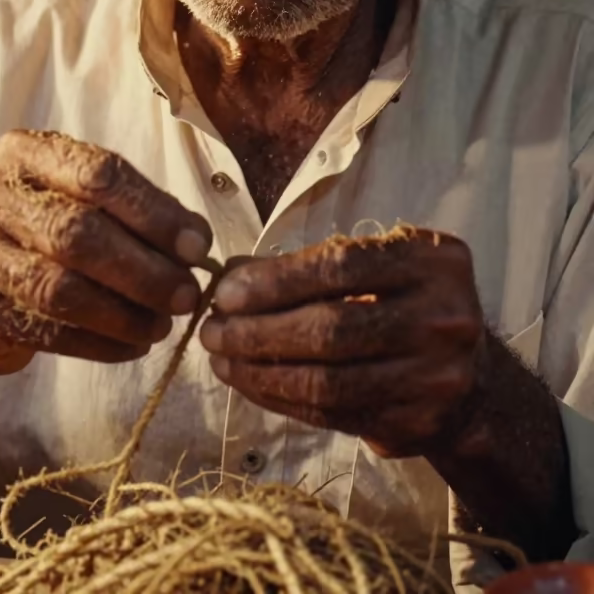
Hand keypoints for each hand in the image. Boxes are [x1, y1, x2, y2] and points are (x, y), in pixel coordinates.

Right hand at [0, 130, 211, 375]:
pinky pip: (45, 333)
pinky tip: (131, 347)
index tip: (198, 245)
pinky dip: (99, 344)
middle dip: (144, 269)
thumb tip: (196, 242)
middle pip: (77, 233)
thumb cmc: (42, 234)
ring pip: (60, 288)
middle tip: (186, 295)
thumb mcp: (79, 201)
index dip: (155, 212)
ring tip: (162, 325)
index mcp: (24, 153)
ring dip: (124, 313)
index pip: (98, 174)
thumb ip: (134, 211)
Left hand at [200, 228, 485, 457]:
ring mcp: (435, 376)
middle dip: (259, 332)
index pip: (342, 267)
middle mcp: (444, 318)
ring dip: (262, 373)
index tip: (227, 292)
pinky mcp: (417, 423)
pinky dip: (283, 400)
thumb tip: (231, 274)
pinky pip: (334, 415)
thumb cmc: (405, 304)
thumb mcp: (378, 266)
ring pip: (329, 381)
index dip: (277, 281)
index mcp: (434, 261)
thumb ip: (312, 267)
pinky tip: (251, 384)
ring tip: (222, 360)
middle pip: (333, 329)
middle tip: (213, 331)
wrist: (471, 377)